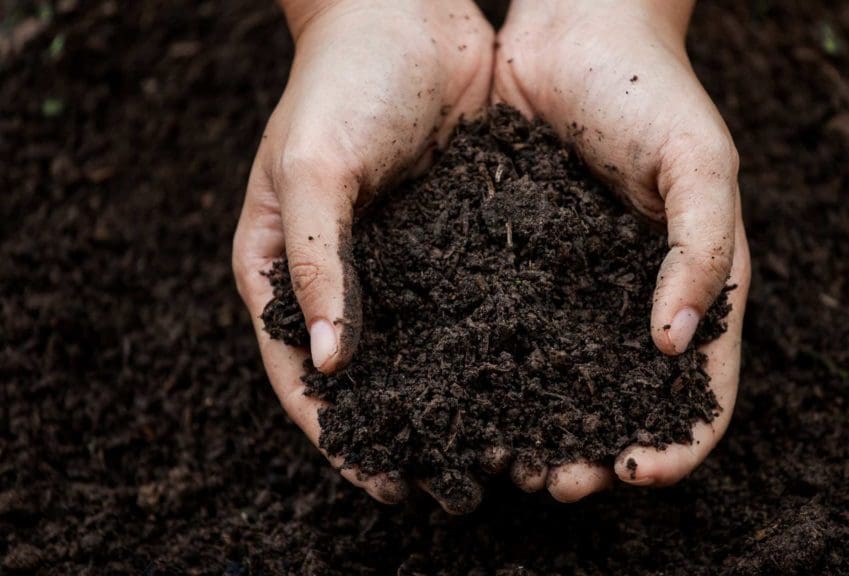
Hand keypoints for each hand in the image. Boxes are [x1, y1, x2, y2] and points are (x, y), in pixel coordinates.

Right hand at [232, 0, 492, 510]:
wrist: (408, 12)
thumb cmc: (340, 81)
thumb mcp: (313, 168)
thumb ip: (316, 263)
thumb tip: (332, 364)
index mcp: (282, 269)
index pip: (301, 374)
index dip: (338, 434)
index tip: (381, 482)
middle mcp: (341, 276)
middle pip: (366, 376)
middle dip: (404, 431)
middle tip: (449, 485)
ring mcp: (399, 262)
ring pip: (424, 350)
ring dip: (455, 399)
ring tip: (497, 448)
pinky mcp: (453, 240)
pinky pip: (469, 305)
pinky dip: (491, 346)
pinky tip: (529, 378)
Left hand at [493, 0, 750, 500]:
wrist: (576, 27)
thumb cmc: (653, 90)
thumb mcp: (701, 164)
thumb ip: (702, 251)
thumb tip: (675, 346)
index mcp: (695, 285)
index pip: (702, 389)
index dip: (678, 441)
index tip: (636, 470)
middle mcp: (634, 298)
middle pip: (624, 400)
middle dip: (596, 451)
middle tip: (556, 483)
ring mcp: (576, 286)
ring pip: (561, 378)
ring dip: (540, 426)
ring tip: (505, 458)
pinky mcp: (520, 263)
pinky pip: (510, 328)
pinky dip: (496, 371)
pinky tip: (465, 395)